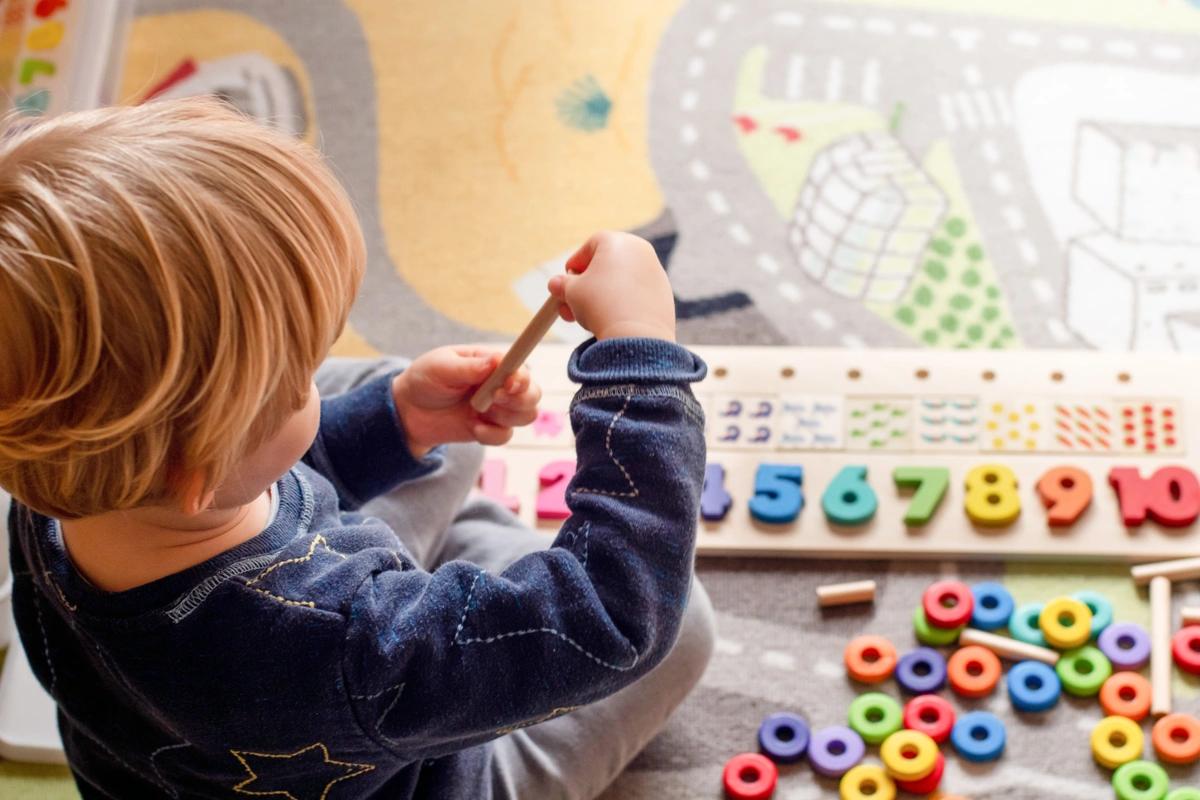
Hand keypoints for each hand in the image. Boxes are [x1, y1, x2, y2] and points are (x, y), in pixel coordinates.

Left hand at [391, 347, 541, 455]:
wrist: (408, 411)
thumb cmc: (425, 379)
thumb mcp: (441, 367)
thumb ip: (469, 367)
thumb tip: (496, 361)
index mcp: (492, 362)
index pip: (521, 367)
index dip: (521, 377)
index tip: (508, 383)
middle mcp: (501, 384)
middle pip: (533, 393)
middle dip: (519, 399)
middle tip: (494, 399)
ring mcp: (498, 408)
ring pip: (527, 415)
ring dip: (506, 416)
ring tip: (478, 411)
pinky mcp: (490, 428)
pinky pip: (506, 436)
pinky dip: (492, 434)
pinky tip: (474, 427)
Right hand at [547, 231, 675, 341]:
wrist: (636, 333)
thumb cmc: (600, 305)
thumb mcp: (572, 292)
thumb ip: (562, 285)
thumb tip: (555, 285)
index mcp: (617, 241)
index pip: (589, 246)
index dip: (575, 265)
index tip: (566, 282)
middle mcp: (640, 250)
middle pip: (607, 264)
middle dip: (586, 285)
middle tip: (572, 305)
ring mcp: (655, 271)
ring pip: (622, 280)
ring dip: (603, 295)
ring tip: (589, 317)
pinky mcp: (664, 292)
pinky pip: (636, 294)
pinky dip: (623, 303)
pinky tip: (613, 320)